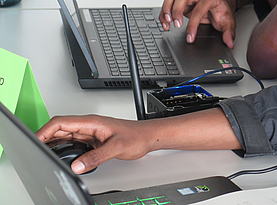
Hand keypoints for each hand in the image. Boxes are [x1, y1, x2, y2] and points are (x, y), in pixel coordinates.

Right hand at [36, 115, 155, 173]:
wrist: (147, 137)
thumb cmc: (136, 135)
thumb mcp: (116, 147)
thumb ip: (96, 157)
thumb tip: (77, 165)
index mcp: (91, 122)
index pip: (61, 122)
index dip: (46, 130)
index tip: (36, 139)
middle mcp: (89, 126)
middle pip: (60, 128)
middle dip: (45, 136)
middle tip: (36, 148)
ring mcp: (91, 132)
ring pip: (66, 135)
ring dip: (54, 142)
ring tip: (44, 151)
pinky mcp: (94, 140)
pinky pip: (74, 142)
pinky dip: (64, 147)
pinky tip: (61, 154)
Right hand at [159, 0, 236, 48]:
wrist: (218, 2)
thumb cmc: (221, 9)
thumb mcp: (227, 20)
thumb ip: (229, 32)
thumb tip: (230, 43)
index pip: (198, 11)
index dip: (193, 25)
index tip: (190, 38)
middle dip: (176, 12)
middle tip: (176, 26)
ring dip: (166, 10)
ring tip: (167, 23)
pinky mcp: (180, 0)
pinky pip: (168, 3)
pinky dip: (164, 12)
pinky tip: (164, 22)